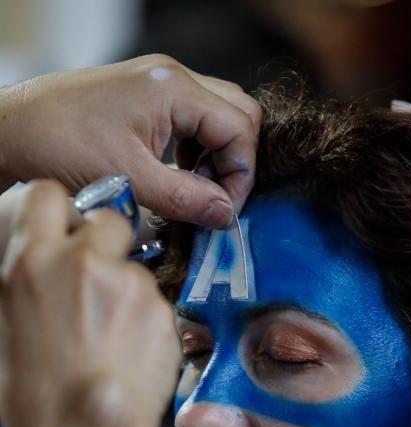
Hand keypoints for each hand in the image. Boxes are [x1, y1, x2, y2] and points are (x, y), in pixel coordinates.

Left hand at [0, 55, 260, 226]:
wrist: (14, 128)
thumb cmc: (60, 144)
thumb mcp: (130, 179)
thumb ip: (186, 198)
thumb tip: (226, 215)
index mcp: (173, 89)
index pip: (239, 127)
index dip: (240, 174)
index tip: (225, 210)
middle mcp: (172, 78)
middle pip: (237, 114)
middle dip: (234, 162)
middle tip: (215, 199)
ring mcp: (159, 85)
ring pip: (217, 117)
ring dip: (215, 157)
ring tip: (194, 190)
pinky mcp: (147, 98)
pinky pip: (191, 120)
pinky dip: (196, 150)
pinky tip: (177, 175)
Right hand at [0, 180, 179, 426]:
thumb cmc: (35, 395)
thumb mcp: (9, 325)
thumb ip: (32, 280)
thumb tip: (43, 266)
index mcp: (33, 262)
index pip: (49, 195)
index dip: (63, 210)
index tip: (69, 227)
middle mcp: (84, 263)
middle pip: (110, 221)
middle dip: (109, 243)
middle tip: (102, 278)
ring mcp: (130, 286)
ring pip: (137, 269)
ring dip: (129, 291)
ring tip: (115, 339)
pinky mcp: (163, 312)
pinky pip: (157, 304)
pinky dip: (148, 322)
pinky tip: (133, 354)